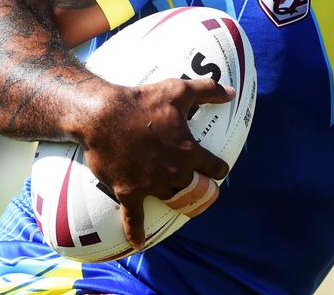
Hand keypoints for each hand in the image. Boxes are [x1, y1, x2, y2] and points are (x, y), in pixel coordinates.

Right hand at [80, 76, 233, 249]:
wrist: (103, 116)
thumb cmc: (142, 101)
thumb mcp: (178, 90)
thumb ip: (207, 91)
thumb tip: (230, 93)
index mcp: (189, 152)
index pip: (214, 168)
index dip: (217, 168)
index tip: (217, 169)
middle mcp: (174, 172)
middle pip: (194, 188)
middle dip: (199, 188)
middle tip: (198, 187)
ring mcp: (151, 185)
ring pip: (169, 198)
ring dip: (173, 198)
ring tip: (175, 200)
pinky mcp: (128, 192)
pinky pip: (134, 219)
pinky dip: (136, 232)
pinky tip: (139, 243)